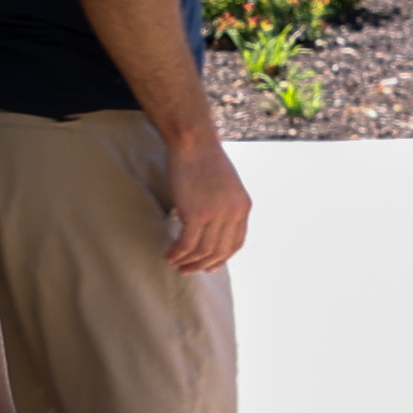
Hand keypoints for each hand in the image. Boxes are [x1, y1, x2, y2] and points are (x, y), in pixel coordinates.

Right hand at [156, 131, 252, 276]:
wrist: (194, 141)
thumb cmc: (204, 158)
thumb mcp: (225, 184)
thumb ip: (223, 204)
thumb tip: (211, 224)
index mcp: (243, 207)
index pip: (236, 243)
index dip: (222, 258)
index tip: (209, 265)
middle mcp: (233, 214)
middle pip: (220, 251)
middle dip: (203, 264)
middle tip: (189, 270)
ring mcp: (216, 215)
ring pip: (203, 251)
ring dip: (188, 262)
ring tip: (176, 264)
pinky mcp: (197, 214)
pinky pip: (187, 244)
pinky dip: (178, 253)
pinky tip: (169, 255)